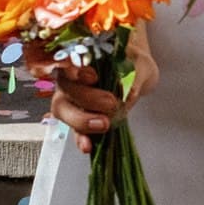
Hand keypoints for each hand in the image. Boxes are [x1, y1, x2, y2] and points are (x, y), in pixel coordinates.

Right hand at [25, 30, 159, 156]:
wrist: (136, 75)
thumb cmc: (132, 64)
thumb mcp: (139, 65)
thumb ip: (134, 76)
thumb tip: (128, 94)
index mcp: (83, 58)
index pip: (69, 62)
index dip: (77, 72)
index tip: (93, 77)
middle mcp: (71, 78)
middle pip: (66, 89)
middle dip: (87, 99)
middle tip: (111, 103)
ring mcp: (72, 100)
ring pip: (64, 111)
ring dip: (81, 120)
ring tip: (104, 124)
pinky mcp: (79, 120)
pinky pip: (74, 130)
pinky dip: (81, 138)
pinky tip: (87, 146)